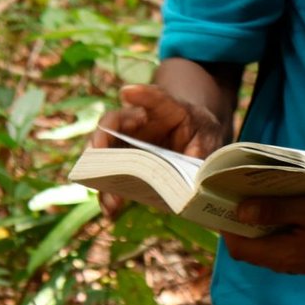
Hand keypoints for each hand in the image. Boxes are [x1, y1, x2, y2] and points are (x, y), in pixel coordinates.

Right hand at [90, 84, 229, 217]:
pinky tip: (112, 212)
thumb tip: (191, 179)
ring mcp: (125, 144)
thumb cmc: (198, 130)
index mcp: (163, 109)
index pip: (154, 98)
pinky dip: (109, 196)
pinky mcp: (122, 166)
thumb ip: (202, 150)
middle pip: (112, 125)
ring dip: (102, 176)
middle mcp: (136, 124)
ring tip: (111, 198)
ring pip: (104, 155)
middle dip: (101, 139)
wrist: (192, 137)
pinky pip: (110, 180)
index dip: (141, 95)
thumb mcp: (209, 136)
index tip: (127, 92)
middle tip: (96, 152)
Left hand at [221, 196, 304, 276]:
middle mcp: (288, 265)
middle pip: (254, 251)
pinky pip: (287, 251)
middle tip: (244, 203)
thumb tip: (241, 212)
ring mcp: (302, 266)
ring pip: (271, 251)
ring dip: (263, 232)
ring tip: (267, 207)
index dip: (228, 231)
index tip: (224, 209)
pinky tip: (291, 219)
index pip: (240, 249)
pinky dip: (280, 236)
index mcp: (280, 254)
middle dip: (244, 229)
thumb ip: (274, 210)